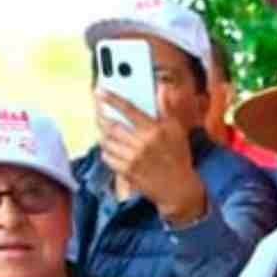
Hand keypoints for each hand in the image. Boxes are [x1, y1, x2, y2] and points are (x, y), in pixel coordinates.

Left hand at [97, 93, 207, 224]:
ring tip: (103, 128)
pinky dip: (105, 150)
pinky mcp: (126, 172)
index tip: (100, 92)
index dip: (112, 99)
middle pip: (112, 126)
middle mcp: (142, 144)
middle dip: (101, 116)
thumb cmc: (178, 157)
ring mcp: (132, 159)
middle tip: (98, 111)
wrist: (178, 188)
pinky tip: (109, 147)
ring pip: (107, 141)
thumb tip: (161, 88)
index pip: (128, 110)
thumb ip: (166, 108)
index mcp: (154, 130)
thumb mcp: (177, 130)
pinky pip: (107, 157)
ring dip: (102, 133)